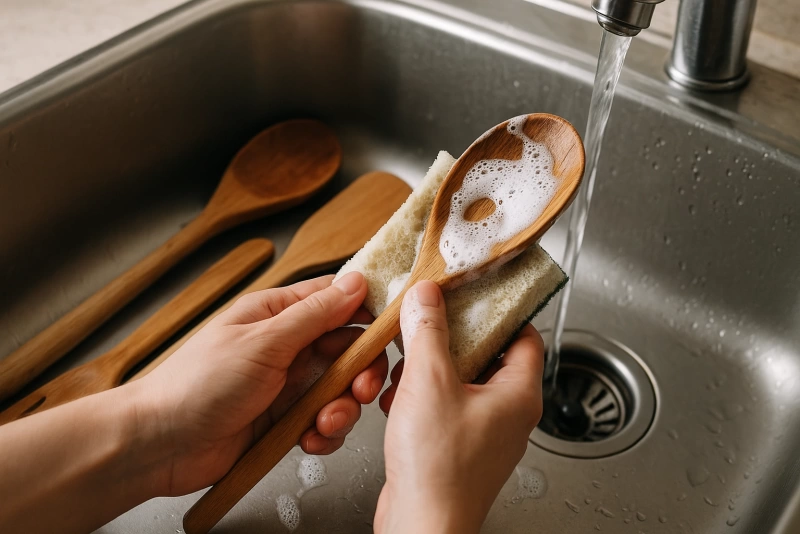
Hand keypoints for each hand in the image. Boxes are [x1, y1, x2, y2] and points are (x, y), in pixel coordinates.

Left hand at [134, 272, 387, 495]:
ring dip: (342, 408)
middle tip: (361, 389)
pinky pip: (324, 420)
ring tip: (323, 422)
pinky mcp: (285, 419)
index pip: (336, 300)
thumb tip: (356, 282)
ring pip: (340, 388)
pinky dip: (324, 433)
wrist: (160, 444)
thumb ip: (314, 314)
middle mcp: (287, 346)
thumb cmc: (198, 384)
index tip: (389, 331)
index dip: (367, 312)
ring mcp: (288, 384)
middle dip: (361, 370)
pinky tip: (308, 439)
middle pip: (347, 348)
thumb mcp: (263, 342)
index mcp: (278, 314)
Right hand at [374, 281, 543, 533]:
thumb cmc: (439, 471)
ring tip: (407, 371)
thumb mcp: (429, 382)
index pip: (525, 334)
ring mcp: (483, 433)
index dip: (499, 311)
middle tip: (428, 326)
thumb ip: (427, 331)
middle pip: (486, 355)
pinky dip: (421, 398)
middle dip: (450, 341)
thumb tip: (427, 296)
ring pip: (460, 381)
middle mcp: (508, 414)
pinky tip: (398, 402)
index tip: (473, 295)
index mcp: (519, 395)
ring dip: (429, 371)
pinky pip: (443, 407)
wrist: (420, 527)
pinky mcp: (458, 448)